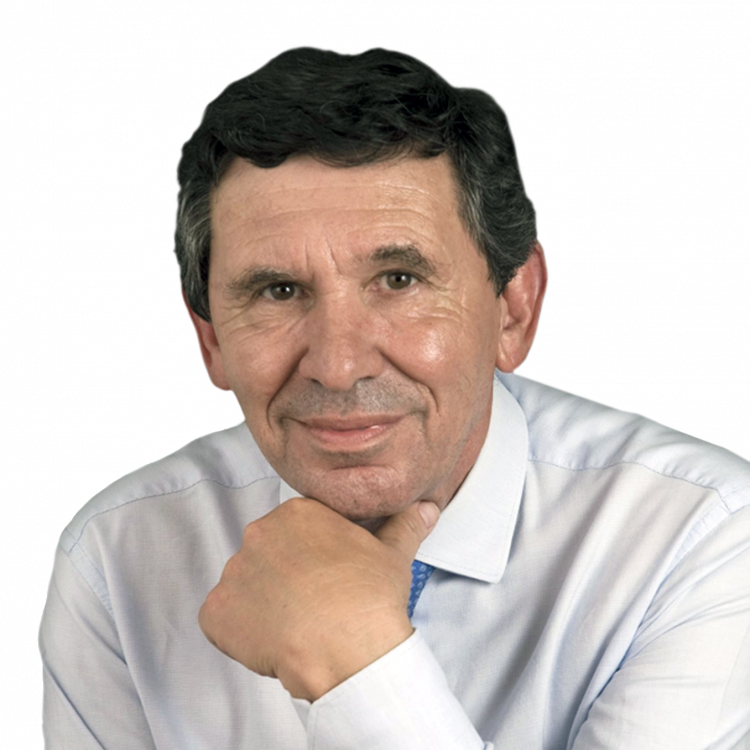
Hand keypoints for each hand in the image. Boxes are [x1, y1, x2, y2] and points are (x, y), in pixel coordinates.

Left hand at [198, 496, 439, 700]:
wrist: (346, 649)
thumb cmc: (368, 599)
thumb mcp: (393, 554)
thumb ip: (405, 524)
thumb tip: (426, 508)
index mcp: (296, 512)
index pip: (298, 528)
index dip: (314, 555)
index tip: (328, 575)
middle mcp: (258, 534)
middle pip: (269, 553)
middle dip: (286, 575)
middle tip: (314, 601)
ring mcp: (234, 572)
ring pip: (246, 585)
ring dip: (263, 602)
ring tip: (296, 624)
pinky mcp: (216, 612)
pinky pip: (222, 619)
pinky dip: (240, 632)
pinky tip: (272, 641)